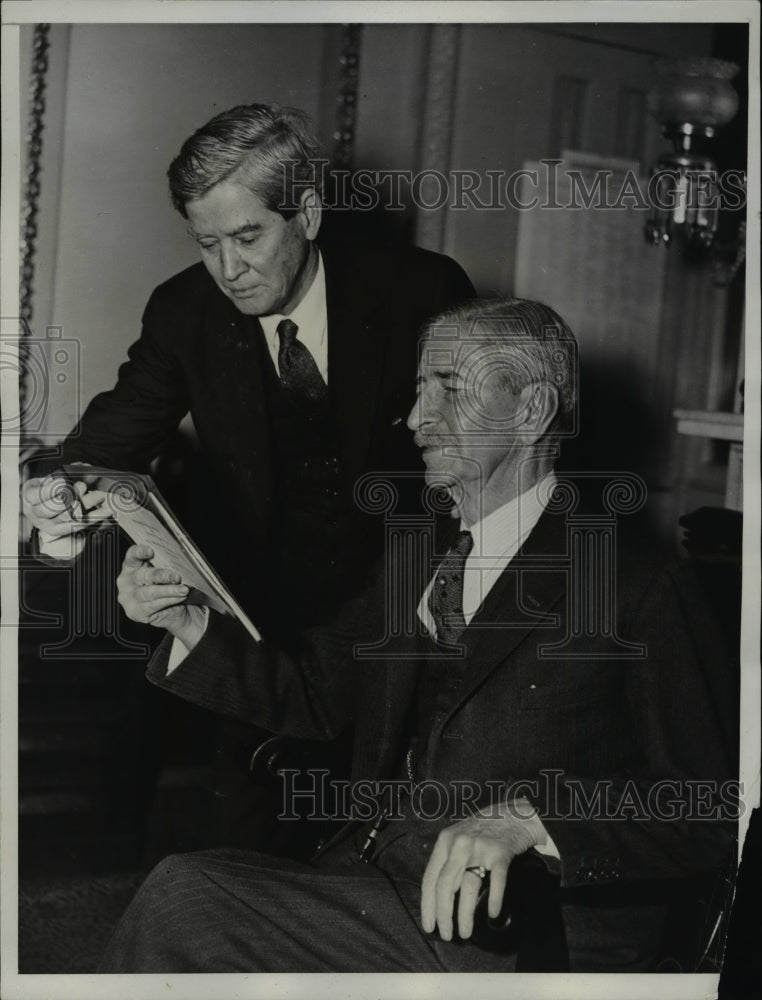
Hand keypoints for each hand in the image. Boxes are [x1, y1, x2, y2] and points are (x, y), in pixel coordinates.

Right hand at [22, 472, 109, 538]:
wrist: (46, 507)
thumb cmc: (51, 489)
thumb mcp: (51, 478)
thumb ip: (65, 472)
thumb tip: (83, 467)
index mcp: (29, 496)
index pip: (37, 495)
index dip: (50, 489)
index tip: (63, 481)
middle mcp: (36, 512)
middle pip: (50, 509)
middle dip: (68, 497)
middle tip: (83, 485)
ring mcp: (47, 524)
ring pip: (67, 517)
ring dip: (85, 505)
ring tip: (99, 495)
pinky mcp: (60, 531)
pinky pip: (78, 525)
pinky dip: (93, 518)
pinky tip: (105, 511)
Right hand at [117, 545, 202, 645]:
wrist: (170, 610)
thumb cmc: (165, 586)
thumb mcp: (164, 574)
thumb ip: (165, 568)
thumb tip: (179, 565)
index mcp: (131, 565)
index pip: (132, 555)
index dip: (140, 552)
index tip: (151, 551)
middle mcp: (127, 580)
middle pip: (144, 575)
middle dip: (162, 576)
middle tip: (177, 577)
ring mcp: (128, 597)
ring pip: (151, 592)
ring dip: (169, 591)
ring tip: (183, 590)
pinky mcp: (135, 611)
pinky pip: (154, 605)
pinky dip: (169, 600)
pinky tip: (179, 598)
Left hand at [420, 811, 542, 940]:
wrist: (512, 813)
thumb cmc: (482, 830)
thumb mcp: (458, 838)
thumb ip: (447, 860)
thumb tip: (436, 897)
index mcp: (445, 842)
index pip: (430, 878)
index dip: (427, 905)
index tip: (429, 925)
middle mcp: (459, 844)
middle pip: (445, 885)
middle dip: (443, 915)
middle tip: (446, 934)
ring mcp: (480, 847)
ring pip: (468, 886)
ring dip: (464, 915)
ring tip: (465, 932)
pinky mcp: (501, 853)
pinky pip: (496, 881)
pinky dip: (494, 900)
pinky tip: (492, 914)